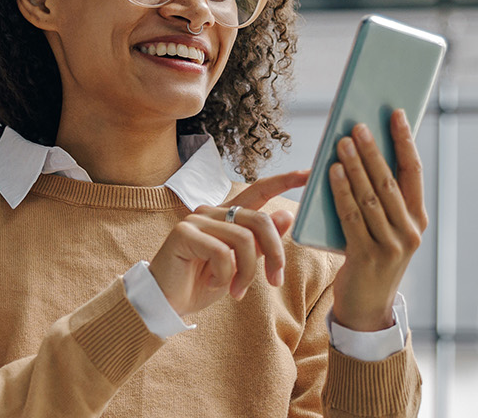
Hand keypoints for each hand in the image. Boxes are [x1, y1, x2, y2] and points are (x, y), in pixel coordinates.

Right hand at [148, 170, 308, 317]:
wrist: (168, 303)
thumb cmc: (202, 284)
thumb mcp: (241, 266)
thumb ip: (261, 243)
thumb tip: (288, 214)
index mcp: (227, 215)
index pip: (259, 189)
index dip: (284, 180)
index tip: (309, 173)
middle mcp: (212, 211)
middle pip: (260, 220)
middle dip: (275, 253)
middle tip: (275, 280)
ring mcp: (196, 220)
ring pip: (244, 240)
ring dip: (247, 272)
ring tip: (237, 290)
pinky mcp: (184, 233)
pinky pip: (222, 252)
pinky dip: (225, 275)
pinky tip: (213, 283)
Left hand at [328, 109, 427, 331]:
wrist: (367, 309)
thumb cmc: (373, 260)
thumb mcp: (388, 230)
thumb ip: (383, 200)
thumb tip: (365, 153)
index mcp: (418, 219)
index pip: (414, 172)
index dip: (405, 141)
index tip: (395, 114)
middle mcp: (410, 231)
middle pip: (389, 181)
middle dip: (373, 150)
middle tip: (358, 125)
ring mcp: (390, 245)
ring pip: (370, 197)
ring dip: (354, 166)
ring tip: (342, 142)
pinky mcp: (366, 256)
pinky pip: (352, 216)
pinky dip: (341, 192)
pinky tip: (332, 173)